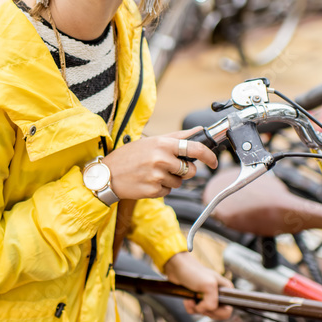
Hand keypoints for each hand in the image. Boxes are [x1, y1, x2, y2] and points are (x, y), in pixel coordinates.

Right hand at [101, 128, 217, 200]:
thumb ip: (177, 136)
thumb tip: (200, 131)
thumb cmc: (129, 156)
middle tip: (169, 167)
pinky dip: (162, 188)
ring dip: (171, 180)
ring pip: (180, 182)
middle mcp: (161, 159)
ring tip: (154, 173)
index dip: (209, 156)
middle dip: (185, 171)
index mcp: (162, 144)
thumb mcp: (152, 141)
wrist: (107, 174)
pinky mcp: (153, 190)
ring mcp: (157, 176)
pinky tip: (148, 181)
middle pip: (190, 170)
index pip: (195, 148)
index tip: (214, 161)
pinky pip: (168, 191)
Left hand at [164, 251, 232, 319]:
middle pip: (216, 315)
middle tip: (198, 304)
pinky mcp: (198, 299)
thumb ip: (212, 302)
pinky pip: (196, 311)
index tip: (207, 306)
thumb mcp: (208, 285)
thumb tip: (205, 310)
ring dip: (195, 308)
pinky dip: (190, 307)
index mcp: (226, 290)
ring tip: (190, 298)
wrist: (177, 267)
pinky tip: (187, 299)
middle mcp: (219, 294)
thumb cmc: (193, 272)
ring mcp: (208, 297)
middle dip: (205, 311)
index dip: (217, 312)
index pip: (227, 311)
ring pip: (205, 313)